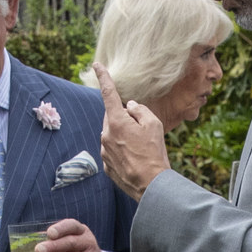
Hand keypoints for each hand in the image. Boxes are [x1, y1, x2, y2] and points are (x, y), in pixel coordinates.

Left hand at [33, 219, 112, 251]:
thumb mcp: (74, 241)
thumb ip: (57, 239)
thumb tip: (33, 239)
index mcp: (82, 232)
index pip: (72, 226)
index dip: (61, 229)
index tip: (49, 233)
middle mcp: (88, 243)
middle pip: (71, 243)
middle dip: (53, 246)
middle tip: (38, 250)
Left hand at [93, 65, 170, 196]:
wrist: (150, 185)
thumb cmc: (154, 153)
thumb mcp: (153, 124)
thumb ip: (139, 110)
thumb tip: (129, 106)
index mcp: (116, 121)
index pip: (108, 93)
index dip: (103, 77)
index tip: (97, 65)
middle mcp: (105, 135)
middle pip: (112, 117)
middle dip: (123, 118)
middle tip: (141, 131)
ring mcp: (104, 151)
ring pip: (111, 134)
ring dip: (123, 135)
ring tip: (140, 149)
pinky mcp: (106, 165)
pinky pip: (112, 150)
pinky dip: (122, 150)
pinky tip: (135, 159)